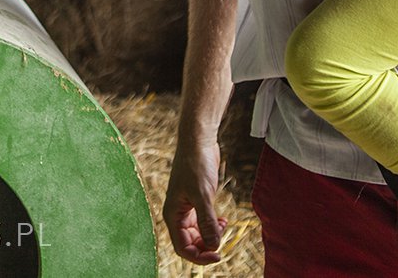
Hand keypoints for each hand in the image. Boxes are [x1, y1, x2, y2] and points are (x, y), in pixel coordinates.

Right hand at [163, 135, 226, 264]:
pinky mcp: (197, 202)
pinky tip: (224, 220)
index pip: (183, 247)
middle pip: (190, 243)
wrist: (198, 142)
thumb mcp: (202, 194)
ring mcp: (187, 208)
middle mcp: (178, 214)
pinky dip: (214, 225)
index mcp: (173, 214)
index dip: (199, 256)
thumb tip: (213, 246)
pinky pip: (204, 222)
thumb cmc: (195, 164)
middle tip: (224, 242)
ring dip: (212, 235)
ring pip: (198, 234)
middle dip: (206, 246)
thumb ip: (207, 221)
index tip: (218, 255)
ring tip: (224, 226)